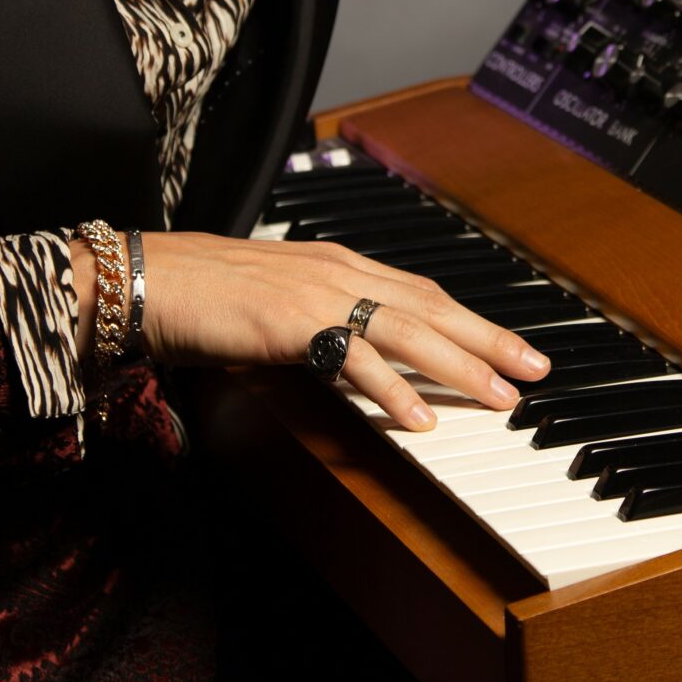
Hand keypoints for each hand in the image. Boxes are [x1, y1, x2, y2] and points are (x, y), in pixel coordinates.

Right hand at [127, 230, 551, 428]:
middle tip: (536, 369)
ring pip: (408, 331)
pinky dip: (393, 389)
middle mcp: (337, 271)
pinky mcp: (290, 322)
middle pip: (432, 306)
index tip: (511, 345)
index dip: (471, 319)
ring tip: (500, 398)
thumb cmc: (200, 294)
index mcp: (336, 263)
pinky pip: (354, 359)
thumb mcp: (274, 305)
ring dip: (461, 366)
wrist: (145, 279)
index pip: (421, 292)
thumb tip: (348, 355)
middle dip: (490, 339)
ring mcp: (316, 293)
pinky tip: (421, 417)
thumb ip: (317, 325)